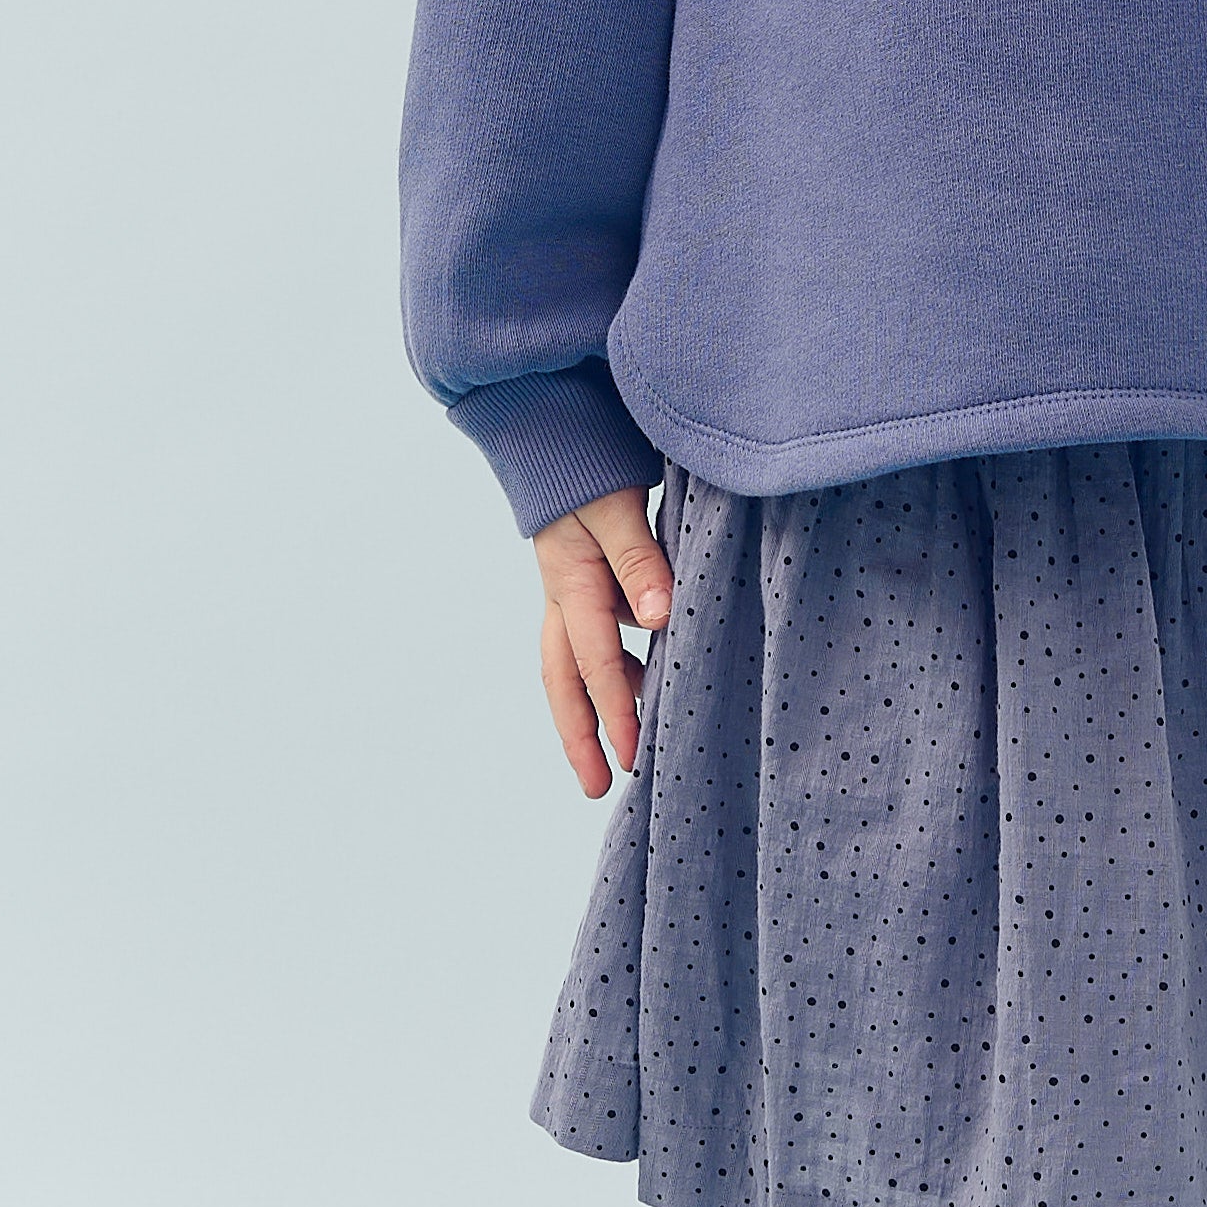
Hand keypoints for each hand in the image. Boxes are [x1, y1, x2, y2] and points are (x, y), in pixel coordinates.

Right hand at [536, 484, 673, 796]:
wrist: (548, 420)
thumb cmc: (585, 458)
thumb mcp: (615, 503)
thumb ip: (638, 558)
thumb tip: (658, 619)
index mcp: (569, 581)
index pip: (594, 661)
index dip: (615, 711)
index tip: (634, 755)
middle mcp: (562, 593)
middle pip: (563, 679)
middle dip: (580, 735)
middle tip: (595, 786)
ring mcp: (569, 587)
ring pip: (575, 661)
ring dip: (594, 706)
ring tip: (621, 752)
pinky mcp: (582, 577)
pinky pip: (593, 636)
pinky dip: (611, 668)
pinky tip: (642, 683)